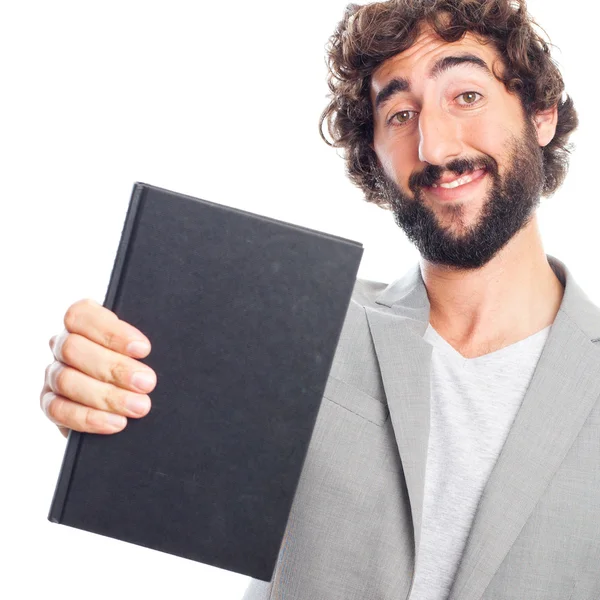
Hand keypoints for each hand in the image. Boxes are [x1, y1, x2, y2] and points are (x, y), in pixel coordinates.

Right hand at [40, 298, 155, 437]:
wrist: (132, 399)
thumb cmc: (139, 365)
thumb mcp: (141, 350)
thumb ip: (138, 346)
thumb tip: (147, 351)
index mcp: (82, 322)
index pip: (81, 315)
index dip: (112, 332)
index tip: (143, 349)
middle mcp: (62, 345)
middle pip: (74, 349)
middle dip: (115, 368)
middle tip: (147, 382)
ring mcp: (53, 374)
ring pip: (67, 380)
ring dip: (107, 396)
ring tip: (139, 406)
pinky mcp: (50, 404)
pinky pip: (59, 410)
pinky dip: (90, 418)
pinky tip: (117, 422)